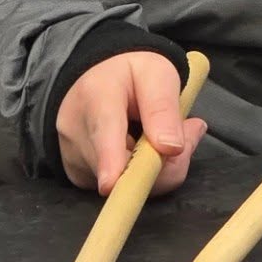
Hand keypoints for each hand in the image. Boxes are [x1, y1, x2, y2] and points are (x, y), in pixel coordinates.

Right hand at [55, 51, 205, 195]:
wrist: (95, 76)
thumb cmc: (129, 74)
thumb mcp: (156, 74)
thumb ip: (165, 108)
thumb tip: (172, 149)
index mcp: (97, 97)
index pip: (104, 132)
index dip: (110, 161)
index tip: (111, 183)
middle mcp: (76, 132)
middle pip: (124, 168)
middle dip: (165, 160)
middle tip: (189, 128)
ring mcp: (73, 157)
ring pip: (125, 182)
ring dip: (154, 167)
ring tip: (157, 134)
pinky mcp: (78, 176)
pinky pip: (118, 188)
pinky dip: (137, 174)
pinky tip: (137, 148)